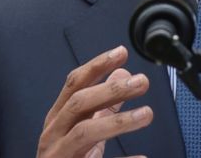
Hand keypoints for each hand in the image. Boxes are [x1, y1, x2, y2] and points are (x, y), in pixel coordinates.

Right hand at [36, 45, 153, 157]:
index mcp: (57, 119)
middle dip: (111, 90)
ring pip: (84, 133)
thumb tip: (122, 72)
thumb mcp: (84, 128)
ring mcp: (58, 156)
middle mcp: (53, 135)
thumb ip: (103, 103)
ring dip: (117, 121)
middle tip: (142, 82)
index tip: (121, 53)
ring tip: (146, 114)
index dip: (97, 66)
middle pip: (79, 104)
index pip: (74, 84)